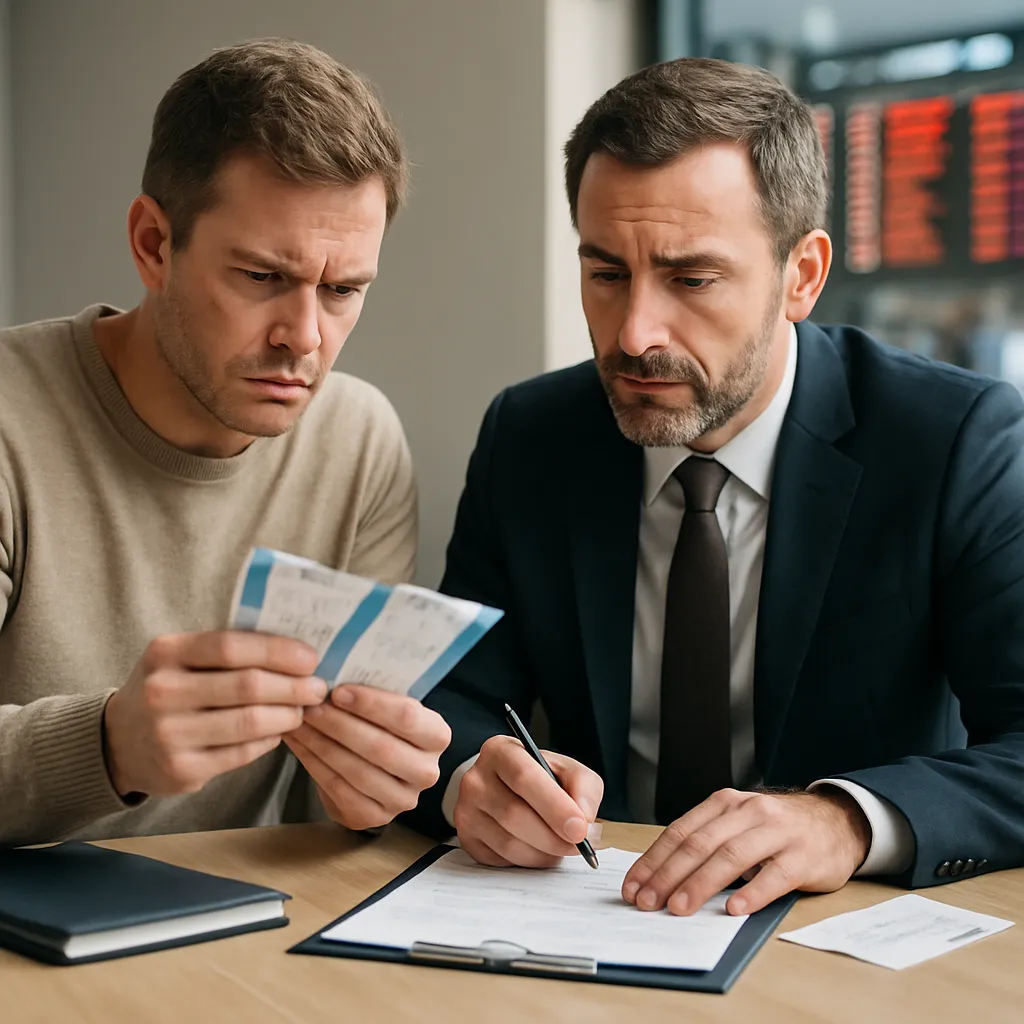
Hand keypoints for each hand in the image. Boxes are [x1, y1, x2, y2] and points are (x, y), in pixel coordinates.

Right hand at [103, 631, 325, 797]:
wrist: (118, 741)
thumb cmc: (168, 688)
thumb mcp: (181, 658)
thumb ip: (227, 649)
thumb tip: (296, 648)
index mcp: (165, 652)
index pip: (232, 646)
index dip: (278, 651)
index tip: (310, 657)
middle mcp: (162, 691)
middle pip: (247, 686)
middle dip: (293, 686)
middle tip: (318, 687)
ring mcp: (168, 734)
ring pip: (249, 722)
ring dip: (287, 715)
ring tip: (303, 709)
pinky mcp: (180, 770)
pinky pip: (241, 753)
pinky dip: (269, 740)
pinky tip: (278, 732)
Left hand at [284, 684, 450, 830]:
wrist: (379, 769)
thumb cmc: (382, 726)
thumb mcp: (389, 707)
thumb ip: (373, 695)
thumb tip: (334, 675)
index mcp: (437, 736)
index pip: (406, 717)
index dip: (370, 704)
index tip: (338, 691)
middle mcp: (427, 772)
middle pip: (380, 747)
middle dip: (339, 724)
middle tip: (310, 707)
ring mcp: (402, 799)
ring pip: (357, 770)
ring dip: (322, 743)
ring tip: (299, 722)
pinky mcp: (374, 817)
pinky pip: (340, 790)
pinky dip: (314, 764)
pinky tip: (301, 745)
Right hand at [453, 734, 603, 867]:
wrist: (505, 788)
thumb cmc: (538, 777)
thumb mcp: (565, 768)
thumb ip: (583, 787)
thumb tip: (585, 821)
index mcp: (500, 751)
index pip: (524, 778)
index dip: (555, 806)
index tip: (579, 829)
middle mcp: (476, 779)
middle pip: (514, 815)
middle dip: (553, 837)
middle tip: (578, 845)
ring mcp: (466, 810)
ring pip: (509, 844)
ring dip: (543, 853)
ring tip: (560, 846)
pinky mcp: (466, 838)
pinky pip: (501, 861)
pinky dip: (528, 862)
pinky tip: (538, 849)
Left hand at [622, 788, 870, 915]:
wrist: (836, 822)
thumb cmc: (776, 830)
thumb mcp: (739, 824)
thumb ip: (708, 842)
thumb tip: (663, 878)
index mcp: (725, 804)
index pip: (680, 832)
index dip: (654, 860)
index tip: (633, 885)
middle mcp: (748, 812)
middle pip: (700, 844)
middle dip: (668, 874)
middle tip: (647, 901)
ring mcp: (777, 832)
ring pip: (731, 856)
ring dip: (700, 884)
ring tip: (678, 908)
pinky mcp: (803, 856)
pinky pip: (774, 876)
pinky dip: (752, 893)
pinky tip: (734, 909)